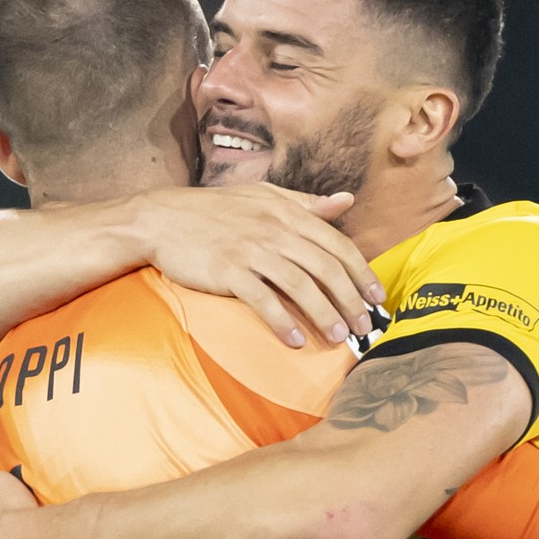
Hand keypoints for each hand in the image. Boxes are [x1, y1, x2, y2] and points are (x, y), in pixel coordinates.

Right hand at [133, 184, 384, 346]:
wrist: (161, 218)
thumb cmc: (213, 210)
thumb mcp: (262, 196)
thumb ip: (306, 202)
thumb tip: (346, 200)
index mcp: (286, 212)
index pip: (336, 243)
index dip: (361, 272)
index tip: (377, 297)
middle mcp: (274, 229)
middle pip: (325, 267)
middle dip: (350, 299)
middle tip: (364, 326)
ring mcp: (250, 250)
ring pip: (300, 285)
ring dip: (323, 314)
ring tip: (339, 337)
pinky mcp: (227, 270)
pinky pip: (262, 299)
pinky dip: (282, 322)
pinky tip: (295, 341)